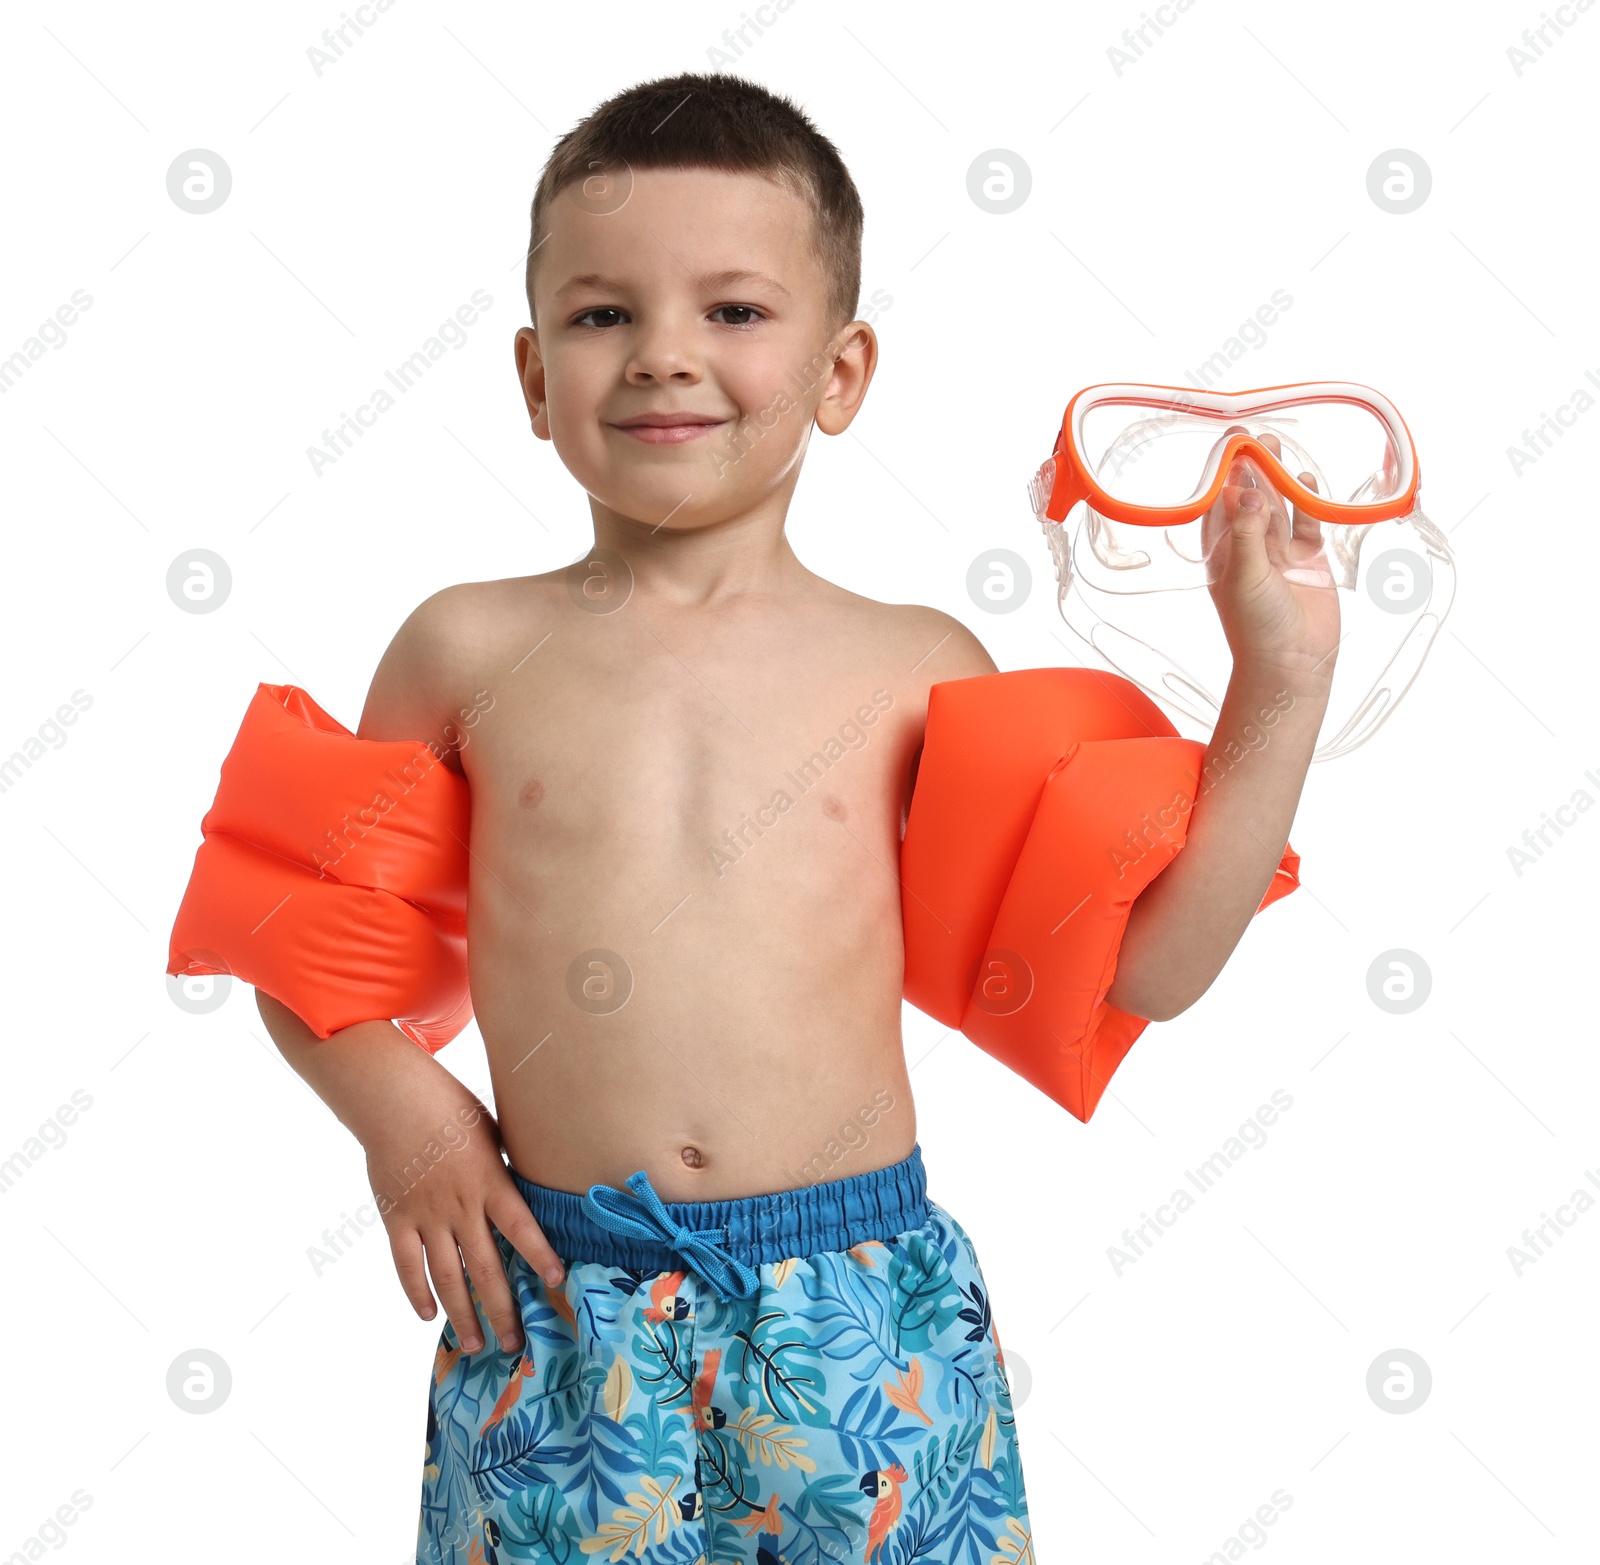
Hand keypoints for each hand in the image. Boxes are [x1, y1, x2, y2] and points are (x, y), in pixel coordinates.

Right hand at [363, 1077, 564, 1355]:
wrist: (396, 1100)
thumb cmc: (451, 1109)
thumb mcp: (493, 1133)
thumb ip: (507, 1169)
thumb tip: (530, 1191)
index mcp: (490, 1183)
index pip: (522, 1227)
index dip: (540, 1255)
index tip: (557, 1282)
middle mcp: (460, 1206)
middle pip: (485, 1268)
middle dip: (501, 1309)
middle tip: (514, 1344)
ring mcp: (426, 1216)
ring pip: (447, 1276)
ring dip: (462, 1313)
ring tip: (474, 1343)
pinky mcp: (397, 1219)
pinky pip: (406, 1264)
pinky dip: (416, 1292)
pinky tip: (428, 1315)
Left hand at [1200, 429, 1340, 683]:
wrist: (1293, 663)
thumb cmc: (1256, 627)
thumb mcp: (1245, 577)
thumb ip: (1247, 533)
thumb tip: (1244, 490)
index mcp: (1222, 552)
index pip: (1219, 505)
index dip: (1223, 474)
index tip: (1229, 443)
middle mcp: (1249, 548)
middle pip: (1249, 497)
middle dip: (1252, 467)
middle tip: (1257, 435)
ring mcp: (1280, 551)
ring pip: (1279, 505)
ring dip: (1278, 477)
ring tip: (1277, 445)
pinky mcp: (1309, 557)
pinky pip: (1308, 521)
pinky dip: (1308, 501)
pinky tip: (1306, 478)